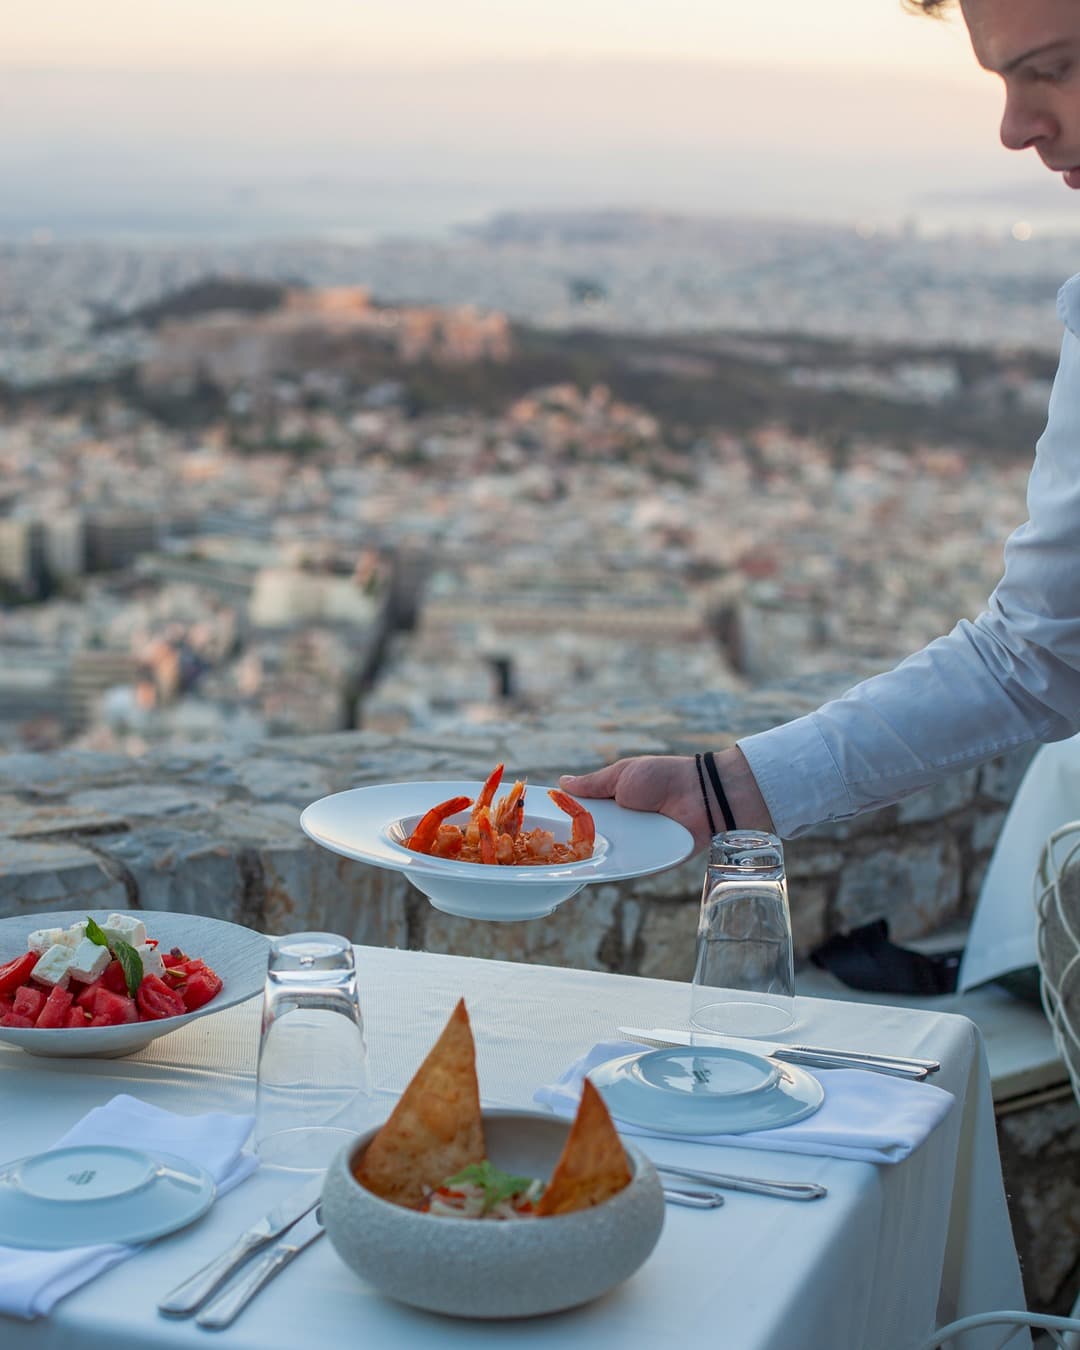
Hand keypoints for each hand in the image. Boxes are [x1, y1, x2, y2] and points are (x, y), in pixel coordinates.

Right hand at [560, 750, 774, 853]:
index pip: (583, 817)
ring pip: (602, 856)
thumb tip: (562, 782)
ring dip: (585, 856)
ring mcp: (633, 847)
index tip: (538, 824)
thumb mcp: (622, 775)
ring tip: (559, 861)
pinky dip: (607, 868)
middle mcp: (622, 828)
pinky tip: (587, 869)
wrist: (700, 795)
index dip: (563, 820)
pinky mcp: (646, 863)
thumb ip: (593, 784)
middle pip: (588, 839)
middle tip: (542, 848)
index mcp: (613, 805)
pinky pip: (622, 869)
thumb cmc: (662, 778)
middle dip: (568, 843)